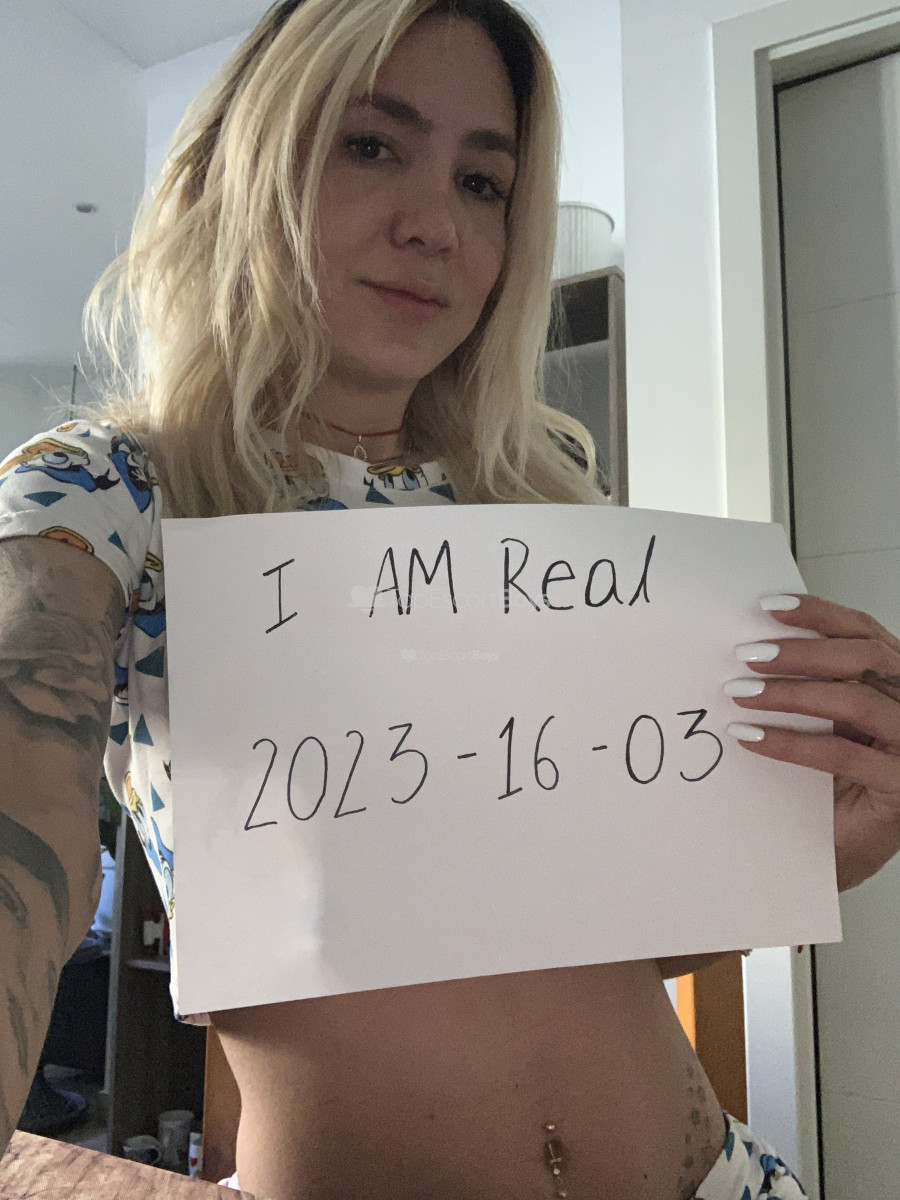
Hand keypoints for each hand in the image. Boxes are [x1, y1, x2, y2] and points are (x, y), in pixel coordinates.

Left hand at [726, 594, 899, 890]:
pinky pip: (843, 754)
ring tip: (743, 692)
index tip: (770, 607)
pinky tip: (754, 737)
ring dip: (792, 692)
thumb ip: (813, 685)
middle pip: (864, 658)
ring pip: (855, 701)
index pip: (864, 633)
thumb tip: (758, 648)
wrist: (849, 849)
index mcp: (897, 682)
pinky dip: (792, 743)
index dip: (819, 613)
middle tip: (748, 655)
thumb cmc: (840, 783)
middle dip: (800, 651)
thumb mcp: (827, 723)